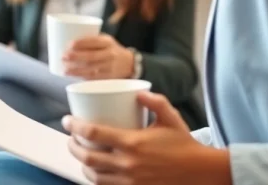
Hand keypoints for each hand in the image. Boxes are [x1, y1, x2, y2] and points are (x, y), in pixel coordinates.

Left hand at [62, 34, 134, 79]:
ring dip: (77, 70)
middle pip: (91, 56)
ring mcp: (110, 67)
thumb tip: (66, 41)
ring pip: (92, 69)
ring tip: (65, 70)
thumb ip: (90, 40)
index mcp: (107, 42)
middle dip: (76, 57)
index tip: (69, 44)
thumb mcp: (104, 40)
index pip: (93, 41)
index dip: (81, 43)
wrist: (129, 62)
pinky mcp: (109, 77)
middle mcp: (110, 54)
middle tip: (63, 57)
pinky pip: (95, 78)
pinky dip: (83, 77)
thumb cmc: (110, 49)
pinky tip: (74, 76)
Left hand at [63, 92, 231, 184]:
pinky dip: (96, 179)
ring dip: (82, 164)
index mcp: (132, 142)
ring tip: (81, 154)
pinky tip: (95, 172)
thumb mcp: (170, 117)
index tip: (67, 121)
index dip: (74, 126)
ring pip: (93, 175)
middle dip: (72, 146)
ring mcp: (129, 181)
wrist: (201, 173)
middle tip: (71, 138)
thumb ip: (154, 101)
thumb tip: (137, 92)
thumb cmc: (185, 145)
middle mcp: (127, 163)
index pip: (92, 133)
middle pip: (87, 156)